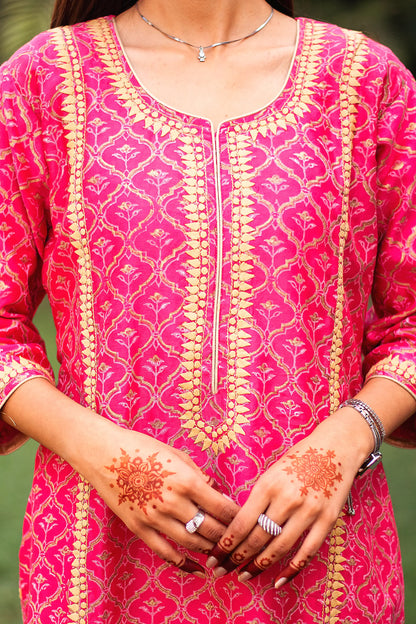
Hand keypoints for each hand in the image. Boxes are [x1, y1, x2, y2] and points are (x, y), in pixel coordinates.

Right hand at [80, 424, 239, 576]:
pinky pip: (165, 552)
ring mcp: (155, 518)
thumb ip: (197, 474)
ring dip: (210, 549)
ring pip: (192, 543)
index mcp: (186, 481)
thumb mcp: (176, 454)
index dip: (238, 517)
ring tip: (221, 551)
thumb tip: (214, 490)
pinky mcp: (140, 527)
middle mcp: (173, 502)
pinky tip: (196, 567)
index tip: (247, 520)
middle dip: (228, 536)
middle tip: (239, 540)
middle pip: (211, 529)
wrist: (104, 454)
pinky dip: (183, 563)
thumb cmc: (142, 448)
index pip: (222, 507)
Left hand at [206, 412, 372, 587]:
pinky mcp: (327, 519)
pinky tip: (278, 581)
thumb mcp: (272, 471)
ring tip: (244, 576)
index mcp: (268, 485)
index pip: (242, 522)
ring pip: (279, 548)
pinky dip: (292, 569)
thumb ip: (258, 497)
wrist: (337, 446)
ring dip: (259, 566)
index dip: (226, 543)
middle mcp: (287, 499)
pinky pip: (307, 551)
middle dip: (236, 558)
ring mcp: (309, 511)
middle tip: (221, 570)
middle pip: (257, 538)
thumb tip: (238, 526)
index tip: (213, 556)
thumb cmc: (299, 457)